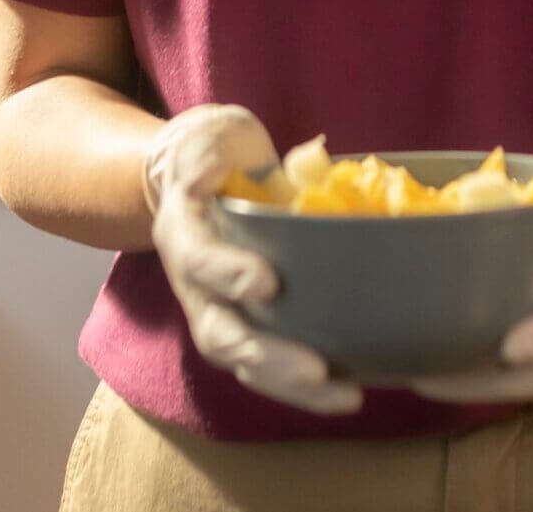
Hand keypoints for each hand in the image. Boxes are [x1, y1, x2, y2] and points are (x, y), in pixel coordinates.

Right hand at [144, 104, 362, 414]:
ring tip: (345, 396)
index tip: (268, 283)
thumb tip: (207, 169)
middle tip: (315, 369)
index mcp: (184, 234)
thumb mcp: (206, 137)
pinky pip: (271, 362)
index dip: (229, 275)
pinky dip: (305, 384)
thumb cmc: (212, 152)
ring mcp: (221, 311)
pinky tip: (348, 389)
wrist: (204, 173)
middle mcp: (196, 286)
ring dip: (291, 385)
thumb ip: (202, 153)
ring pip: (246, 362)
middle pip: (222, 334)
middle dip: (267, 357)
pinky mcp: (251, 323)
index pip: (200, 261)